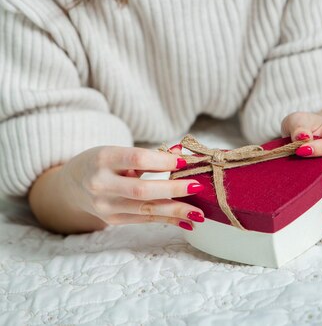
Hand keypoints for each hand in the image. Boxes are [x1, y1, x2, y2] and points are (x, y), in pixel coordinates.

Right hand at [60, 144, 204, 229]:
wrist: (72, 185)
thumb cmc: (101, 162)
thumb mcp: (117, 152)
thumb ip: (148, 155)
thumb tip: (180, 152)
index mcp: (104, 159)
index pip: (137, 159)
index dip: (162, 160)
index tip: (184, 160)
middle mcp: (102, 184)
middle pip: (142, 190)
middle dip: (173, 189)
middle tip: (197, 186)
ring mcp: (106, 206)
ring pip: (145, 209)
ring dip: (175, 211)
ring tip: (198, 212)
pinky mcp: (112, 220)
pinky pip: (144, 220)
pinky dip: (167, 220)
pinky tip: (186, 221)